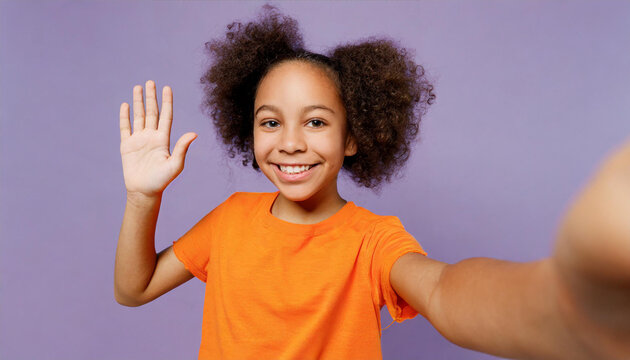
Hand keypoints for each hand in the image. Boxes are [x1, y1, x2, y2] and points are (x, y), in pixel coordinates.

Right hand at [119, 80, 196, 198]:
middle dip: (151, 97)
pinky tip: (125, 105)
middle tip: (151, 82)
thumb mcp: (175, 164)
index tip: (167, 87)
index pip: (166, 116)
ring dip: (138, 102)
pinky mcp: (127, 146)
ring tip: (138, 88)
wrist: (144, 192)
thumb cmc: (162, 180)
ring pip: (139, 116)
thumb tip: (194, 134)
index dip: (167, 102)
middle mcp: (152, 137)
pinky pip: (125, 128)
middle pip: (152, 112)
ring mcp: (139, 140)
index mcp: (164, 139)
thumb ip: (182, 148)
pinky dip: (125, 116)